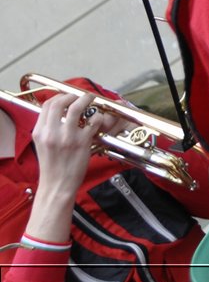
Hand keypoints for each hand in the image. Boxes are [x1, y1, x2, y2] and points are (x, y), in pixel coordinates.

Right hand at [26, 91, 114, 243]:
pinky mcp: (82, 142)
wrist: (57, 186)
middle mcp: (51, 132)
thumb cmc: (52, 166)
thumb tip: (59, 113)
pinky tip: (97, 120)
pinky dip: (97, 117)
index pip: (48, 105)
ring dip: (86, 100)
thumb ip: (48, 129)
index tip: (68, 96)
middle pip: (60, 102)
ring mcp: (67, 137)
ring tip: (92, 100)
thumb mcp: (43, 145)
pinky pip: (93, 121)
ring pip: (77, 107)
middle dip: (73, 95)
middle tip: (82, 96)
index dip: (59, 97)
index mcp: (39, 132)